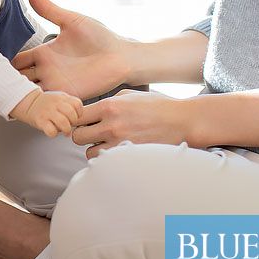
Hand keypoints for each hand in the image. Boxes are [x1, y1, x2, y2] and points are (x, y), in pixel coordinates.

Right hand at [11, 89, 82, 137]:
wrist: (28, 102)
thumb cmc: (46, 104)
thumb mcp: (60, 98)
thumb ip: (70, 106)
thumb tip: (78, 120)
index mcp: (62, 97)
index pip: (77, 104)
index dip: (78, 113)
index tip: (74, 117)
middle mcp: (56, 104)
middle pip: (72, 115)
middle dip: (72, 123)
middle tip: (68, 125)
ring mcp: (48, 112)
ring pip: (63, 123)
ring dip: (66, 130)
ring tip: (64, 131)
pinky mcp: (40, 121)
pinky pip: (51, 131)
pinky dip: (53, 134)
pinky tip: (51, 131)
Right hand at [12, 0, 130, 99]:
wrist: (121, 57)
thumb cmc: (100, 37)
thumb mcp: (72, 21)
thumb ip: (51, 10)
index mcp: (45, 52)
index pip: (18, 60)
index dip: (5, 62)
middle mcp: (47, 70)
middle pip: (19, 78)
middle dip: (5, 81)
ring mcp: (56, 84)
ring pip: (29, 92)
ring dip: (18, 95)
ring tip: (3, 95)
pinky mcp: (67, 95)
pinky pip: (47, 103)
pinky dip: (36, 104)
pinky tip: (26, 103)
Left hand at [71, 89, 196, 158]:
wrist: (181, 121)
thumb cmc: (156, 106)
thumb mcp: (129, 95)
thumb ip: (107, 102)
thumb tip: (89, 111)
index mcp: (109, 106)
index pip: (77, 116)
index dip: (78, 119)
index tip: (85, 121)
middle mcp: (112, 125)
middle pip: (77, 136)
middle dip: (83, 135)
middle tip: (94, 134)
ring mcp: (120, 143)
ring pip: (89, 154)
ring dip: (95, 149)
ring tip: (107, 144)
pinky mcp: (128, 157)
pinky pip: (106, 163)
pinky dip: (108, 159)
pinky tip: (117, 152)